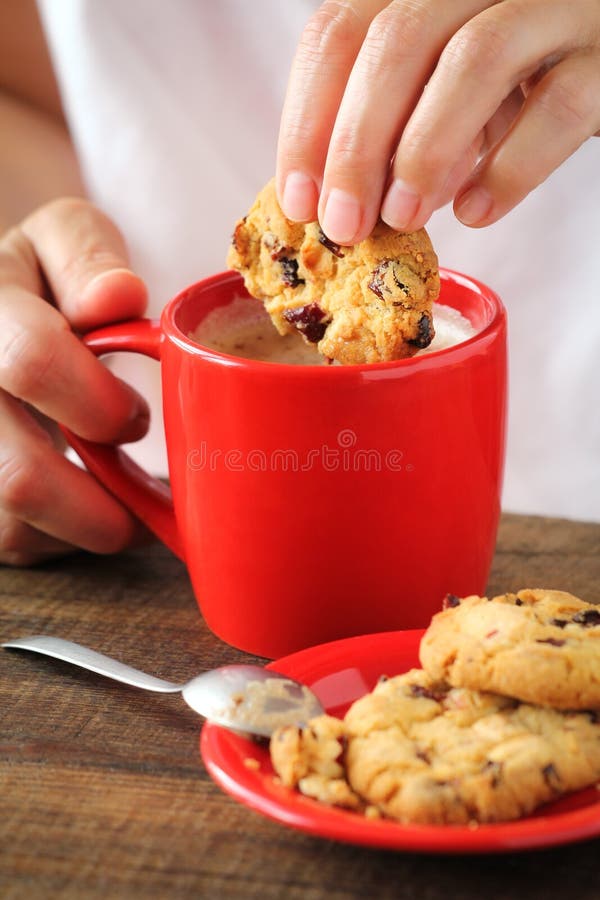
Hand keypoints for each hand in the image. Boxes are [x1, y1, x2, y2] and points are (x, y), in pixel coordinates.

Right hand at [0, 198, 149, 564]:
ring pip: (15, 524)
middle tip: (137, 482)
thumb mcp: (62, 238)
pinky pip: (15, 543)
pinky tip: (84, 500)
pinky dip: (64, 537)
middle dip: (102, 498)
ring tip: (120, 495)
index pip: (32, 362)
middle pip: (20, 476)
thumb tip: (118, 296)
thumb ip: (87, 255)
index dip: (100, 401)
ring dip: (89, 524)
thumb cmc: (41, 280)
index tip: (138, 417)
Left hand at [276, 0, 599, 242]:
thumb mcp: (441, 83)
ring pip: (474, 60)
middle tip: (345, 225)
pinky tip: (477, 212)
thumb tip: (344, 198)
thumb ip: (396, 120)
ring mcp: (556, 5)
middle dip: (356, 145)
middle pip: (397, 41)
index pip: (340, 29)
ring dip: (423, 153)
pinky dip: (508, 168)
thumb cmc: (517, 71)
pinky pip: (557, 107)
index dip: (308, 119)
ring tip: (403, 218)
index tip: (300, 200)